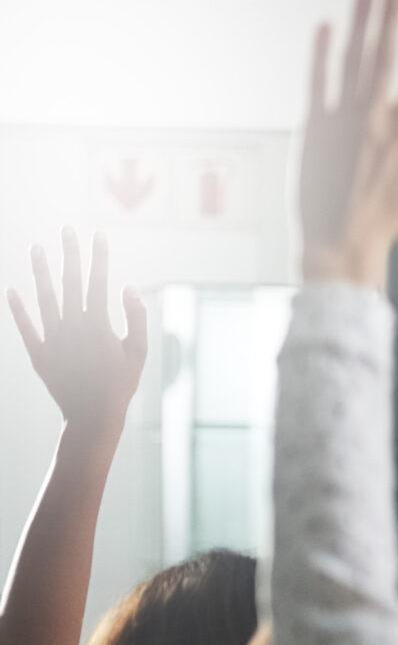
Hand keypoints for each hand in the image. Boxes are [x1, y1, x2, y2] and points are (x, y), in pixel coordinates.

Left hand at [10, 230, 146, 446]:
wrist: (92, 416)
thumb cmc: (121, 385)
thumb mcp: (138, 352)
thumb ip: (136, 319)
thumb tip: (129, 288)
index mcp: (99, 324)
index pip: (98, 282)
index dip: (99, 257)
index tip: (99, 235)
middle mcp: (73, 326)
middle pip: (70, 282)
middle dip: (69, 254)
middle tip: (66, 229)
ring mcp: (53, 339)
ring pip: (44, 298)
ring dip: (40, 272)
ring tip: (37, 249)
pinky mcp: (39, 353)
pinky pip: (26, 327)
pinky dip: (17, 309)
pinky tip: (11, 290)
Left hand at [298, 0, 397, 288]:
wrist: (340, 240)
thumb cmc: (388, 214)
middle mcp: (374, 118)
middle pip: (386, 55)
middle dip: (392, 15)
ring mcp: (341, 120)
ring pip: (352, 61)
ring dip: (360, 24)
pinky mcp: (313, 128)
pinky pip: (316, 81)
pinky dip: (320, 53)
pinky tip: (326, 27)